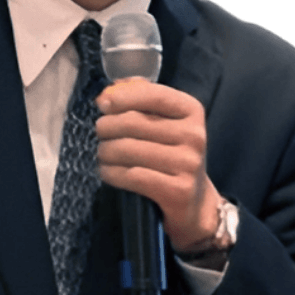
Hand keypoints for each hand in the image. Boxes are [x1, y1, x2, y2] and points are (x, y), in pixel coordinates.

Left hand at [95, 78, 222, 253]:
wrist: (194, 202)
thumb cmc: (171, 154)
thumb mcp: (164, 122)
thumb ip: (140, 99)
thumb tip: (109, 91)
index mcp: (191, 111)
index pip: (153, 95)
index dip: (122, 98)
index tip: (102, 104)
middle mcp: (194, 135)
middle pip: (133, 123)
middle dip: (106, 127)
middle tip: (99, 134)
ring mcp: (188, 164)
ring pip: (128, 149)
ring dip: (105, 152)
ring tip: (102, 154)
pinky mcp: (178, 190)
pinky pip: (132, 176)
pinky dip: (111, 173)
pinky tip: (107, 172)